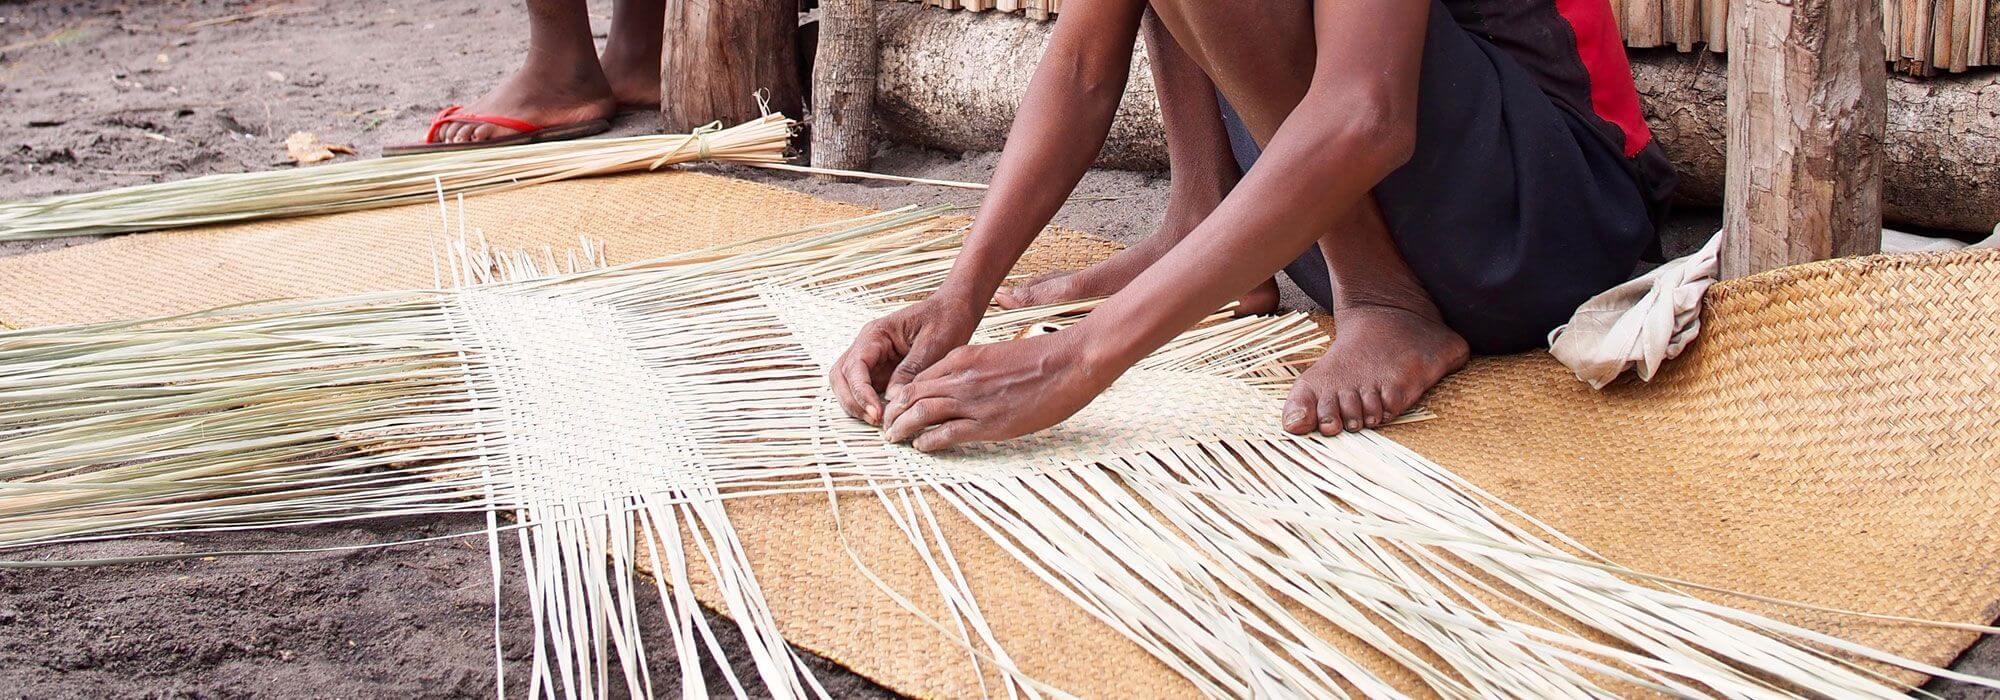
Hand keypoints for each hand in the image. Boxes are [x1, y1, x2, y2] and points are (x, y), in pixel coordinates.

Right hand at [830, 295, 983, 425]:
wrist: (954, 310)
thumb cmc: (945, 320)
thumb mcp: (932, 345)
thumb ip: (910, 371)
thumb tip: (891, 398)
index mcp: (876, 334)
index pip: (855, 366)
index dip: (861, 392)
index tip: (877, 412)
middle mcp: (867, 345)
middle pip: (841, 377)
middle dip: (853, 401)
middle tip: (876, 420)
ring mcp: (872, 358)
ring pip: (847, 384)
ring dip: (856, 404)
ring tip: (878, 421)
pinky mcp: (881, 370)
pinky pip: (864, 388)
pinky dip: (867, 403)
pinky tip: (885, 414)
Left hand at [880, 330, 1121, 451]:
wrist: (1070, 361)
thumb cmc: (1041, 359)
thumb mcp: (997, 355)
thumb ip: (975, 369)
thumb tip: (962, 387)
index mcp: (963, 357)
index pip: (919, 378)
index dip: (903, 395)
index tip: (896, 406)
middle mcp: (961, 378)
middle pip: (912, 396)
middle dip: (894, 413)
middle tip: (886, 427)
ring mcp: (972, 401)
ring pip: (921, 414)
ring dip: (902, 428)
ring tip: (894, 439)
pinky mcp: (987, 423)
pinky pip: (945, 434)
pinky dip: (927, 441)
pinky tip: (921, 446)